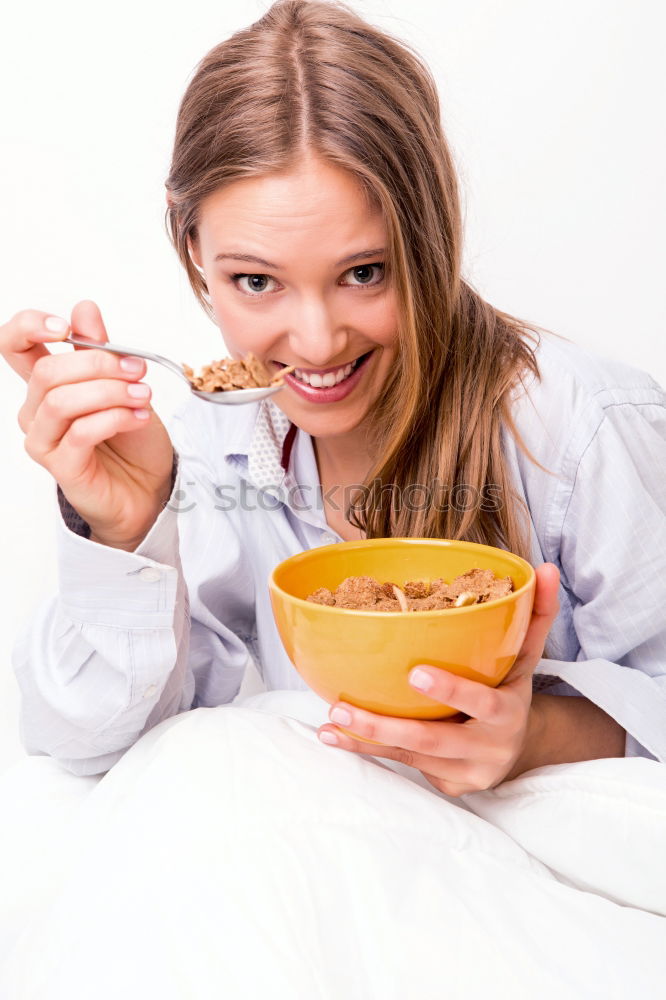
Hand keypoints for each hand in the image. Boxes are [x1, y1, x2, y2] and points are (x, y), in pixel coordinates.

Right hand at [1, 301, 173, 549]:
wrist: (149, 485)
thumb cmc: (131, 436)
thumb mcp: (123, 383)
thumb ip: (101, 348)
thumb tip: (84, 308)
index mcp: (46, 384)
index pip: (13, 344)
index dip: (29, 326)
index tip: (66, 327)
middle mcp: (36, 411)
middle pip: (48, 372)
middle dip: (97, 364)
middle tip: (137, 370)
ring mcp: (45, 440)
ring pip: (62, 402)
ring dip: (109, 392)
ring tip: (143, 396)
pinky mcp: (62, 467)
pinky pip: (80, 433)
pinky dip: (113, 418)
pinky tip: (137, 417)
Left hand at [317, 563, 560, 795]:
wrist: (519, 747)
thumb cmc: (511, 689)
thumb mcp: (526, 656)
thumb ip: (537, 615)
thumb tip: (546, 568)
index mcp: (508, 713)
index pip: (481, 703)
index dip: (450, 690)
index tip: (414, 673)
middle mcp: (488, 749)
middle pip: (431, 741)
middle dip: (384, 727)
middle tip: (343, 708)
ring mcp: (465, 773)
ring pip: (408, 757)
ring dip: (365, 740)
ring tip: (329, 722)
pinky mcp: (447, 786)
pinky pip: (404, 766)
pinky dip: (368, 751)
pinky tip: (334, 737)